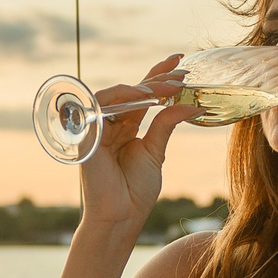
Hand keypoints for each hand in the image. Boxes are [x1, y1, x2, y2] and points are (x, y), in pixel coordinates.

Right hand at [80, 53, 193, 236]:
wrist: (121, 216)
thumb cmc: (135, 190)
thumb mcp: (155, 152)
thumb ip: (166, 124)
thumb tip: (190, 105)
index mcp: (125, 128)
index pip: (142, 95)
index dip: (158, 75)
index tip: (180, 61)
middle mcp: (110, 124)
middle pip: (131, 91)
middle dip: (156, 77)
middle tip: (180, 70)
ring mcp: (97, 127)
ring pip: (116, 94)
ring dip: (143, 86)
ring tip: (168, 86)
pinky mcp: (87, 134)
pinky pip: (100, 105)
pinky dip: (122, 96)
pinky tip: (144, 95)